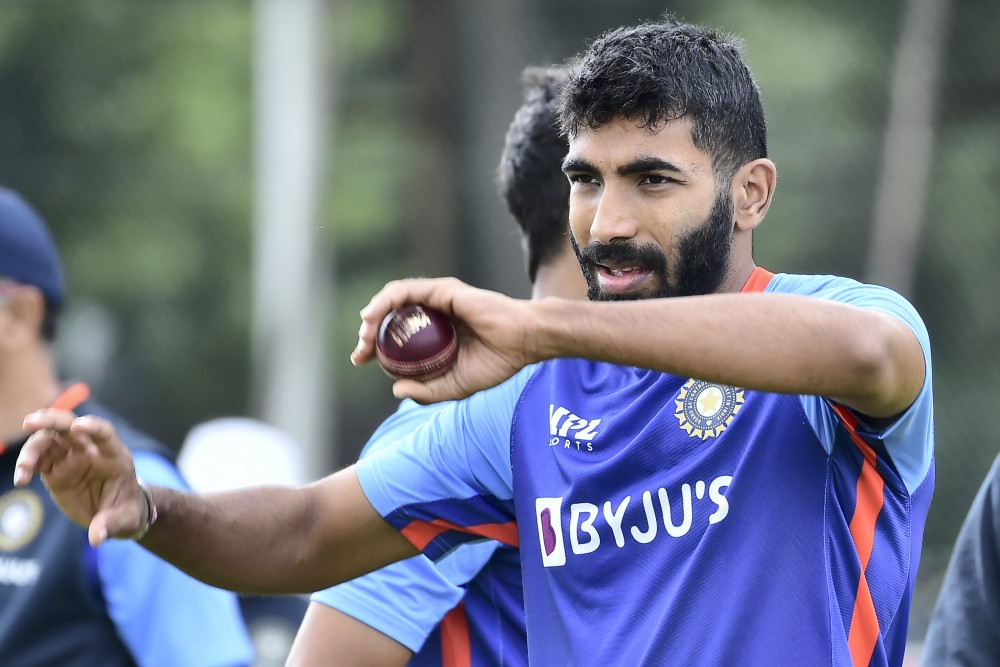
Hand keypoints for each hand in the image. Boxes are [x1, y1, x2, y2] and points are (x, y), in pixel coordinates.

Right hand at [15, 409, 147, 546]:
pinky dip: (26, 465)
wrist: (117, 513)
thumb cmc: (127, 511)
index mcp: (114, 456)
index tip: (79, 425)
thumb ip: (111, 525)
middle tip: (30, 422)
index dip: (93, 427)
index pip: (105, 434)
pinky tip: (21, 480)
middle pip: (70, 427)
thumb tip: (97, 538)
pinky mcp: (55, 469)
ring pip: (48, 440)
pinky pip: (37, 461)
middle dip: (51, 420)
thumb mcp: (126, 519)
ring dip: (32, 447)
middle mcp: (90, 451)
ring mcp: (71, 458)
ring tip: (24, 469)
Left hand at [352, 277, 536, 402]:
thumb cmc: (496, 363)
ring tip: (364, 334)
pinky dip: (386, 301)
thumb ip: (427, 391)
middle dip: (369, 332)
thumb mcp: (455, 386)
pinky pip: (407, 291)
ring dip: (373, 315)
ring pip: (394, 300)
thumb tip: (396, 389)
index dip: (375, 345)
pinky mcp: (442, 290)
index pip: (397, 335)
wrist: (523, 343)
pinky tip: (373, 316)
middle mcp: (434, 312)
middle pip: (391, 316)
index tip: (360, 360)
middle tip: (359, 352)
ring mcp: (437, 298)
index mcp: (436, 333)